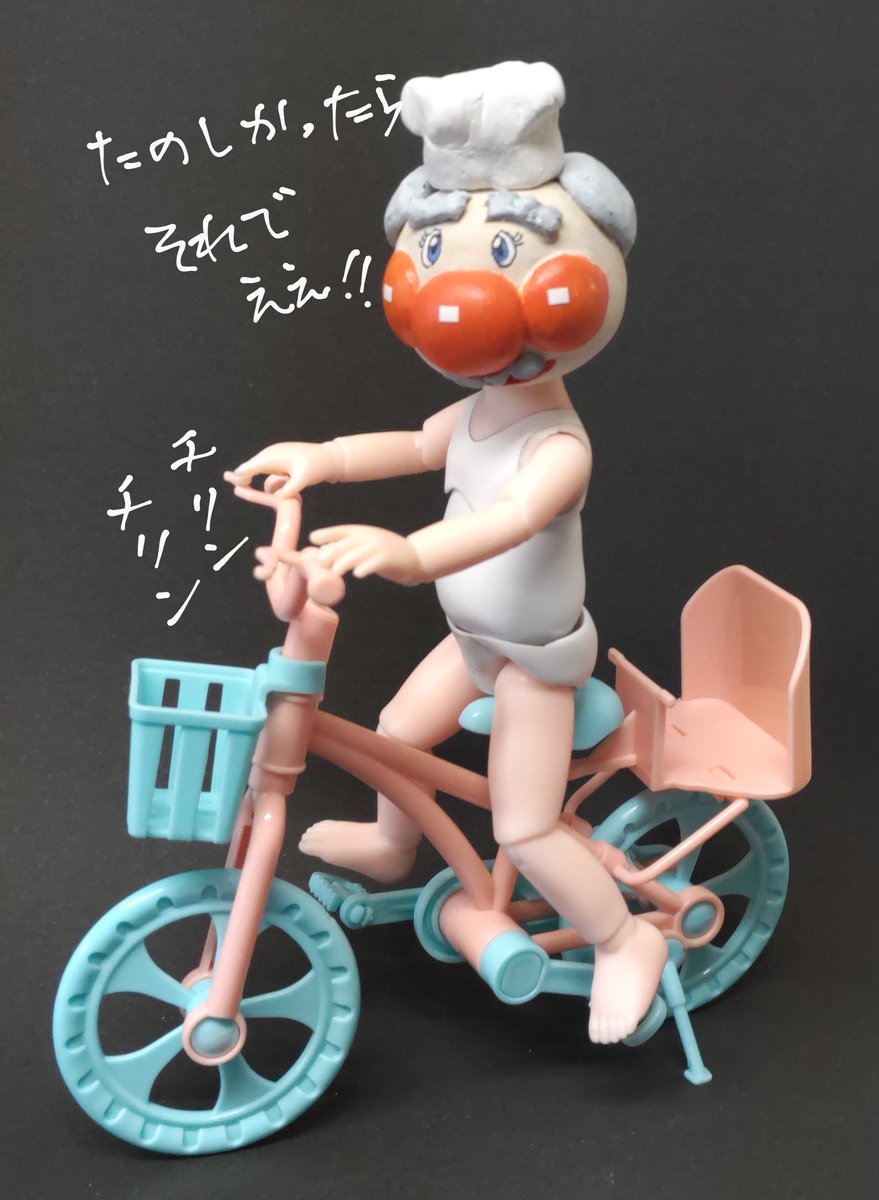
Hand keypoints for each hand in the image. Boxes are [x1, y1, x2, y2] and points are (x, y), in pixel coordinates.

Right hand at [228, 441, 342, 496]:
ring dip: (251, 474)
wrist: (330, 457)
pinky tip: (259, 478)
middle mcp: (273, 453)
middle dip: (242, 474)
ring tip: (240, 481)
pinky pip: (266, 467)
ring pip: (258, 466)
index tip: (233, 484)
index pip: (251, 467)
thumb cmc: (318, 467)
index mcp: (275, 456)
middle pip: (251, 465)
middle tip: (227, 479)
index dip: (240, 476)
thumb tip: (278, 498)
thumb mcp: (304, 480)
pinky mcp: (281, 458)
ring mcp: (277, 454)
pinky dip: (262, 473)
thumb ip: (290, 489)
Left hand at [310, 524, 422, 583]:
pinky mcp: (387, 559)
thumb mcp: (366, 545)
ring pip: (356, 555)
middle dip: (331, 552)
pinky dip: (365, 568)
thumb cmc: (385, 553)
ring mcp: (378, 548)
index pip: (340, 531)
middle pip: (345, 544)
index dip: (326, 534)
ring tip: (335, 572)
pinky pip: (373, 563)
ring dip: (343, 563)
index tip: (312, 539)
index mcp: (361, 532)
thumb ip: (347, 547)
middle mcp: (367, 537)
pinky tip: (358, 574)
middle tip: (321, 563)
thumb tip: (322, 552)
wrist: (415, 557)